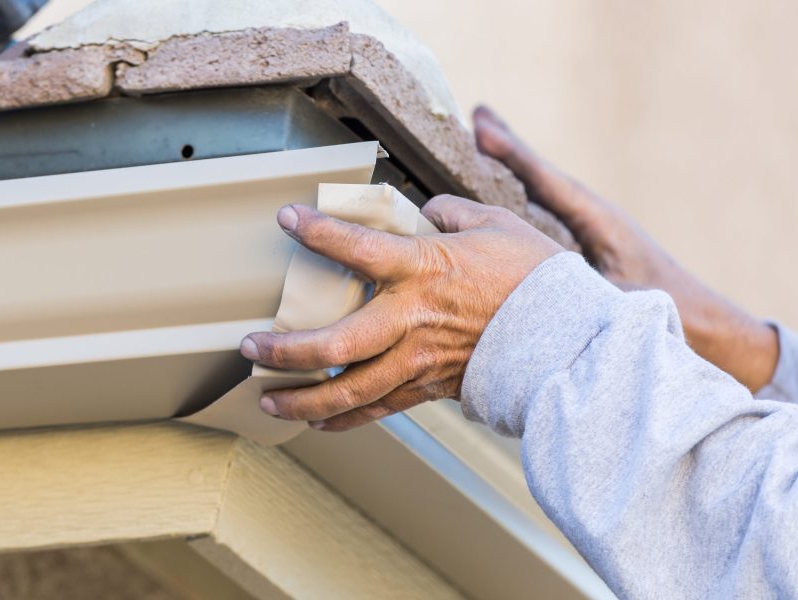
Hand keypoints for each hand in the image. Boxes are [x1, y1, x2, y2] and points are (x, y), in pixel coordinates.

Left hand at [239, 198, 562, 431]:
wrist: (572, 338)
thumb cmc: (535, 276)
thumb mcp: (494, 225)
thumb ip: (449, 214)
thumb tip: (425, 212)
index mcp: (424, 268)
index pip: (356, 248)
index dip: (317, 232)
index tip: (286, 219)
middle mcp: (411, 319)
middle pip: (334, 342)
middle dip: (284, 350)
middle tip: (248, 348)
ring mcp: (419, 360)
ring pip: (349, 389)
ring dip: (301, 399)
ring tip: (266, 400)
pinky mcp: (431, 388)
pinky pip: (379, 409)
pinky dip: (344, 418)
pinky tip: (315, 422)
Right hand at [473, 105, 778, 392]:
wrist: (701, 319)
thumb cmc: (664, 308)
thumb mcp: (618, 296)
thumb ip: (578, 284)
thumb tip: (533, 273)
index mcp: (599, 220)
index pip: (547, 181)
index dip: (513, 155)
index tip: (482, 129)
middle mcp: (591, 215)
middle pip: (541, 174)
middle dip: (509, 146)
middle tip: (479, 113)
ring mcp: (588, 227)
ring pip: (542, 189)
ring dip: (513, 166)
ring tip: (484, 138)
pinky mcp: (586, 241)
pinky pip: (545, 209)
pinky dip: (523, 192)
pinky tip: (504, 191)